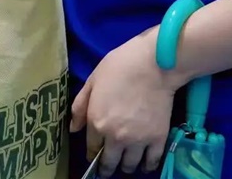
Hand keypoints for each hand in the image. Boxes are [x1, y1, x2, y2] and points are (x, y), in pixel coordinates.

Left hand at [70, 30, 182, 175]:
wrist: (153, 64)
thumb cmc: (119, 66)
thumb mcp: (92, 81)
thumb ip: (80, 106)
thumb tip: (73, 129)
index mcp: (97, 122)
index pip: (91, 148)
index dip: (92, 153)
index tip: (94, 155)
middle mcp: (116, 137)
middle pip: (109, 163)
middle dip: (106, 167)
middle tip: (107, 167)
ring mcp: (138, 140)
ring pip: (129, 166)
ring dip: (125, 166)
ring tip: (125, 163)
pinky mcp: (158, 139)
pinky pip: (151, 162)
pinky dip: (147, 165)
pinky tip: (144, 163)